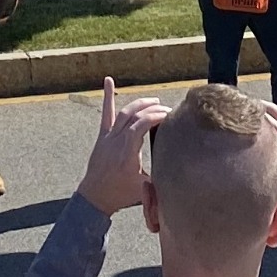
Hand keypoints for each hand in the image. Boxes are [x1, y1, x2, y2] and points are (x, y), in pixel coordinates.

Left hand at [76, 78, 169, 215]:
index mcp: (127, 153)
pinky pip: (106, 113)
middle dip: (153, 109)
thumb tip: (182, 173)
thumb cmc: (120, 194)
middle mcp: (116, 142)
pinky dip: (108, 96)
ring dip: (140, 104)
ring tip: (155, 101)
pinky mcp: (103, 136)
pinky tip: (108, 80)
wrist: (94, 196)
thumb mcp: (144, 188)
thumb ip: (160, 179)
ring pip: (124, 112)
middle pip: (134, 116)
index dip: (155, 117)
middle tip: (168, 110)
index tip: (170, 115)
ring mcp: (108, 137)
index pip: (140, 126)